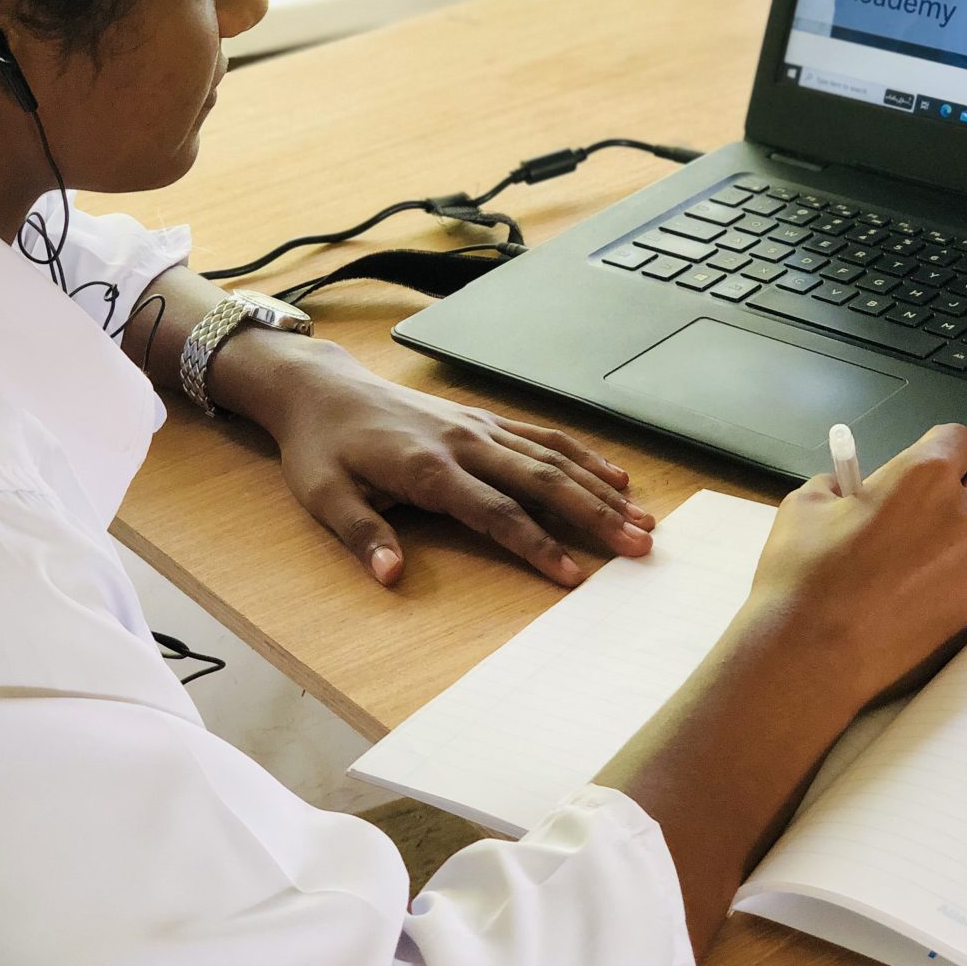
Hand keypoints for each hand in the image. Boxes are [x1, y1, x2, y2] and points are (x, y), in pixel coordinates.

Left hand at [263, 347, 652, 586]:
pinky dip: (585, 457)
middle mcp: (466, 444)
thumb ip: (362, 535)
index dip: (537, 546)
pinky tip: (616, 478)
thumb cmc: (321, 449)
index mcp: (430, 469)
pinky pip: (545, 438)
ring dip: (602, 490)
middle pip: (544, 483)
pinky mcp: (485, 419)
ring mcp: (481, 428)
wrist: (321, 389)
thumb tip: (391, 576)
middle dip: (595, 517)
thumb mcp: (324, 496)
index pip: (497, 513)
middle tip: (640, 546)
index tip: (573, 576)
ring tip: (645, 520)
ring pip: (555, 458)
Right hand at [746, 424, 966, 709]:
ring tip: (897, 569)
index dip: (937, 449)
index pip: (959, 440)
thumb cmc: (803, 575)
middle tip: (920, 507)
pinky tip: (898, 607)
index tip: (917, 465)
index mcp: (923, 478)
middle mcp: (961, 519)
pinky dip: (940, 590)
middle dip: (962, 487)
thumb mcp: (805, 506)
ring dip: (947, 542)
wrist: (807, 657)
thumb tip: (850, 491)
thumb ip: (840, 486)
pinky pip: (962, 588)